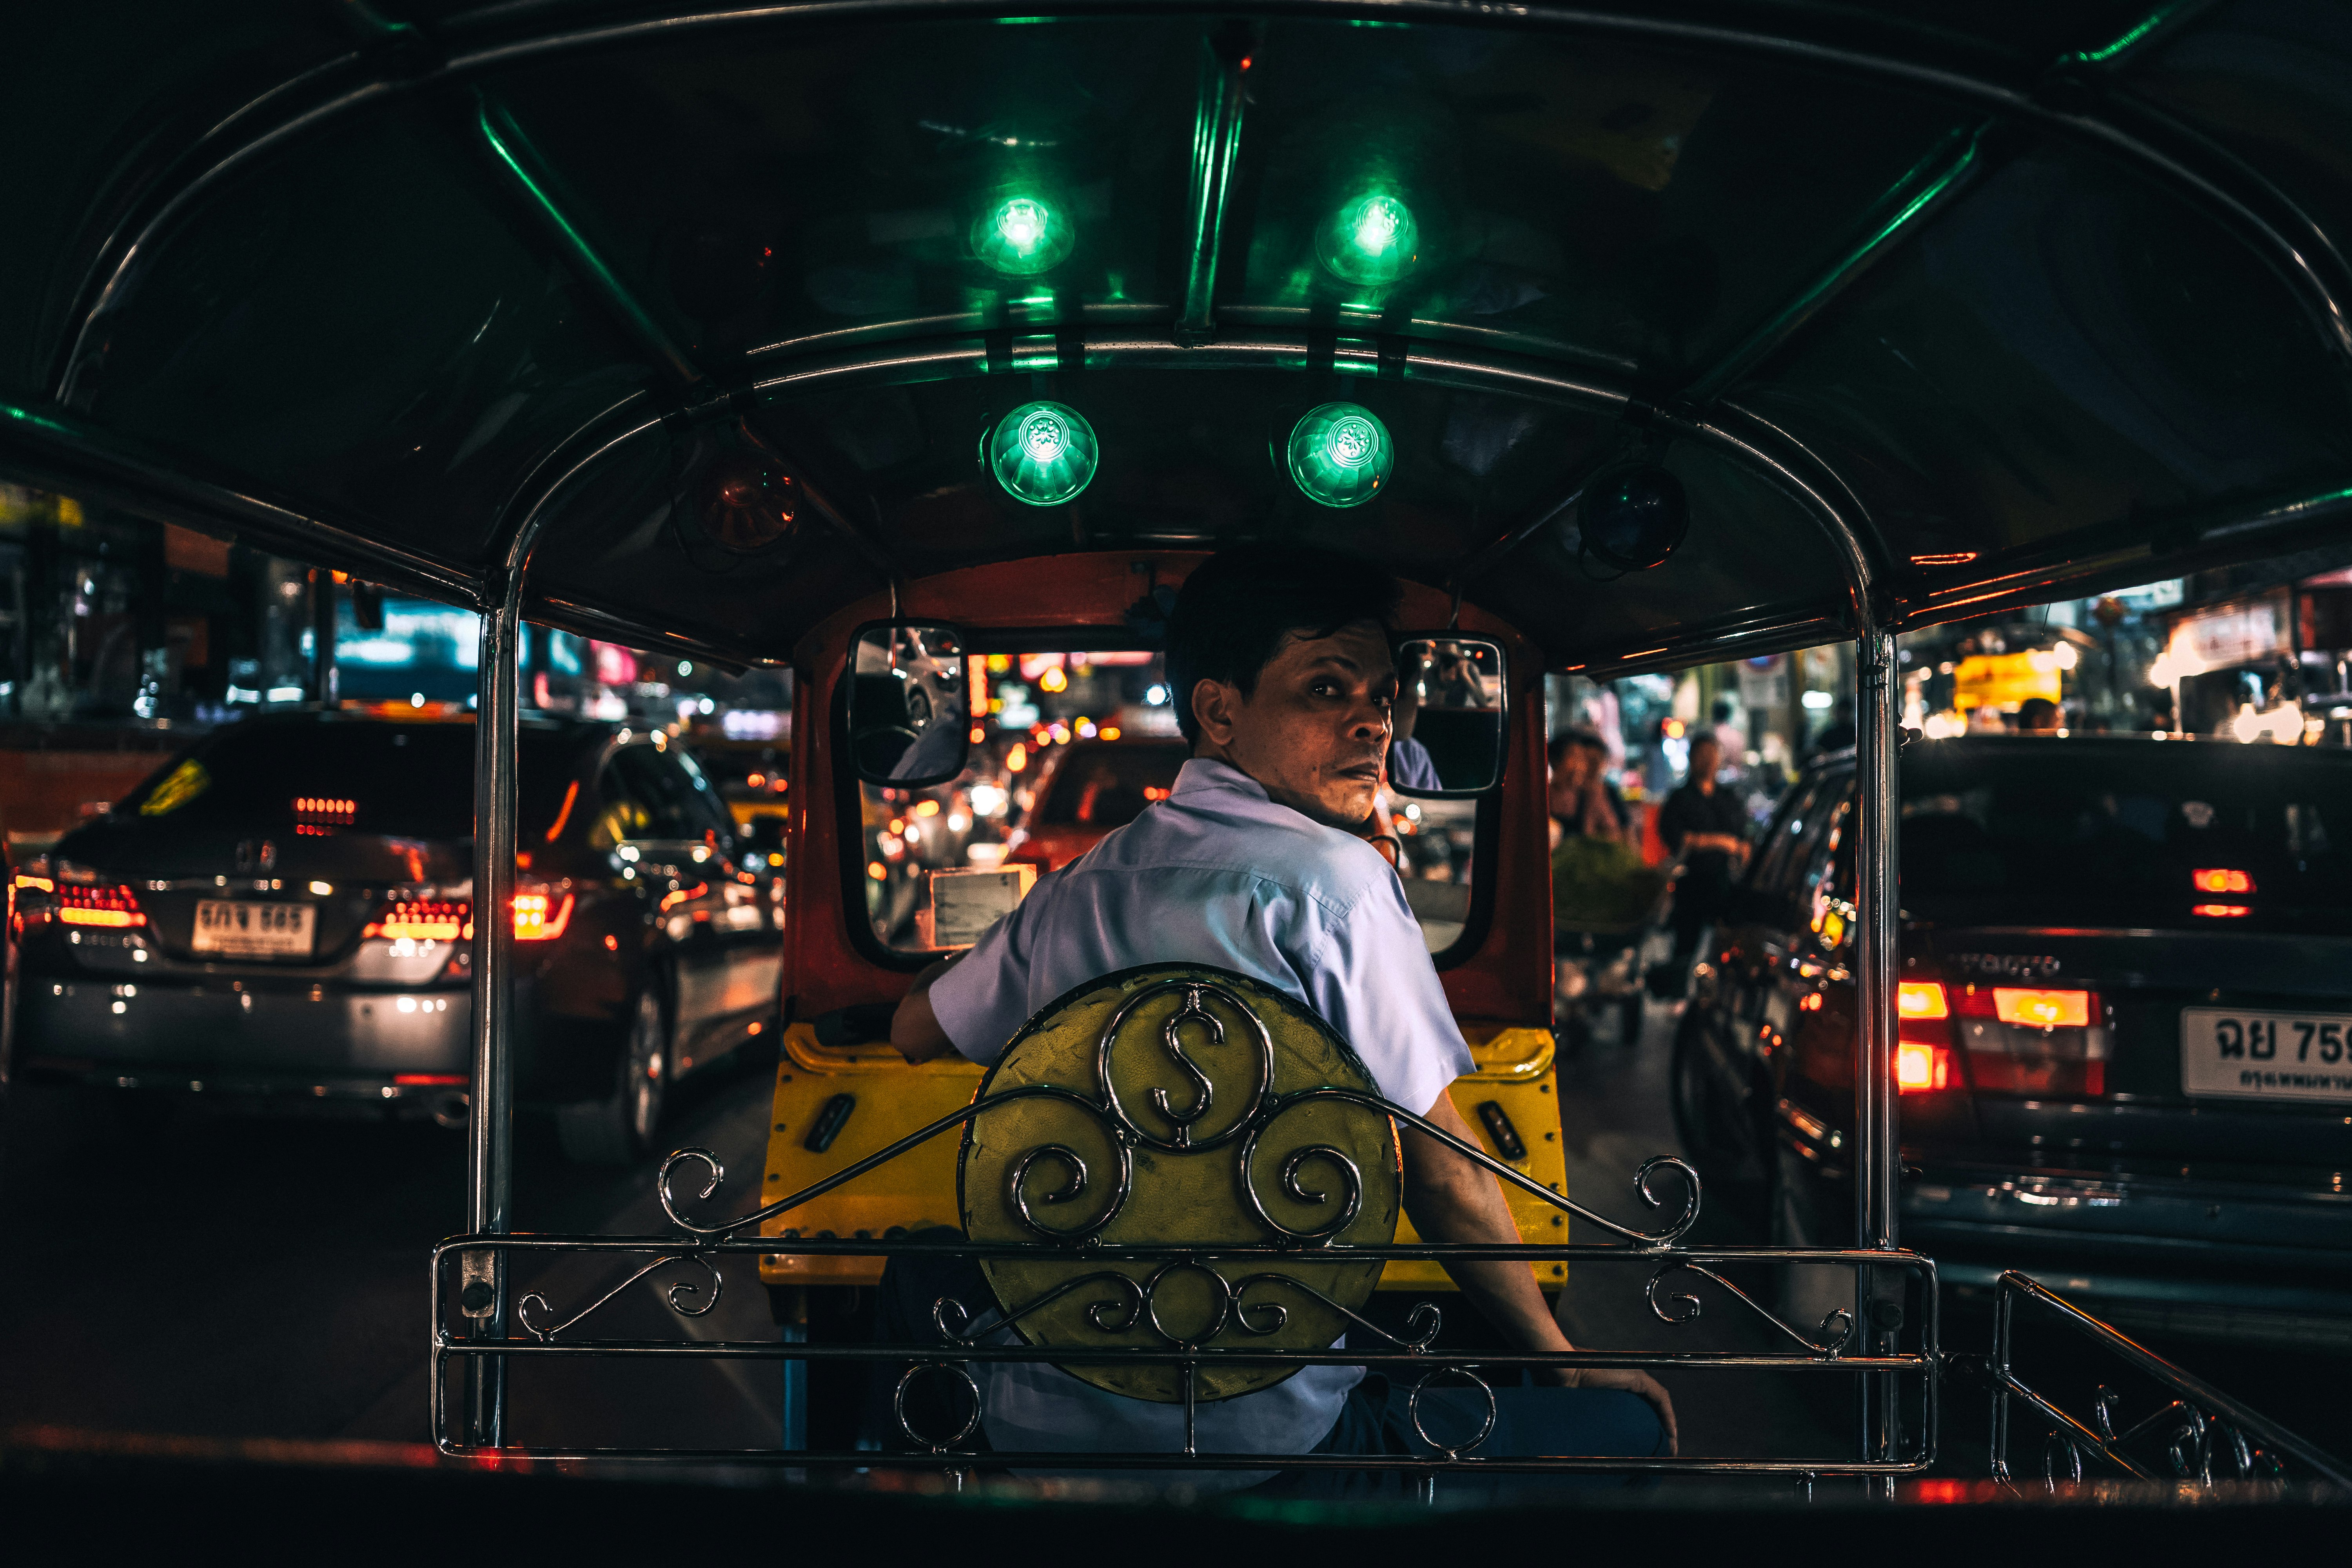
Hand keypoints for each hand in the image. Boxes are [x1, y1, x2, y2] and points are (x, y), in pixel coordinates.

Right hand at [1536, 1365, 1678, 1453]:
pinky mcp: (1638, 1379)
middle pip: (1654, 1410)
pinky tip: (1670, 1433)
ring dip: (1668, 1427)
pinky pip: (1661, 1399)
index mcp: (1618, 1390)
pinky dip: (1668, 1417)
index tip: (1652, 1452)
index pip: (1642, 1411)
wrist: (1562, 1374)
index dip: (1650, 1430)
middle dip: (1662, 1432)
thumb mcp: (1586, 1413)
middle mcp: (1630, 1382)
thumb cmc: (1565, 1394)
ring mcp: (1635, 1378)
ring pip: (1661, 1405)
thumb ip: (1594, 1423)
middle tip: (1664, 1454)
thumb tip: (1590, 1452)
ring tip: (1670, 1448)